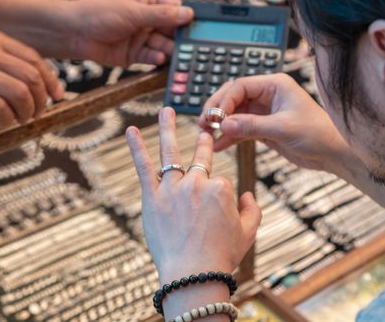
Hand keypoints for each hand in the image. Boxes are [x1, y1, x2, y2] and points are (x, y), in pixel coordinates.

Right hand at [0, 27, 62, 135]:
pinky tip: (6, 123)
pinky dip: (9, 119)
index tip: (58, 96)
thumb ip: (4, 61)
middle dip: (42, 99)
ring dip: (29, 111)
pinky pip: (1, 108)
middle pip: (31, 77)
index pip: (33, 58)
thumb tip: (46, 85)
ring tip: (24, 119)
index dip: (51, 79)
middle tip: (39, 113)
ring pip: (21, 93)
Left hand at [67, 0, 193, 66]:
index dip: (187, 18)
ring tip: (173, 55)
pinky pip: (151, 58)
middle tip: (189, 46)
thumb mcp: (134, 11)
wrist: (74, 33)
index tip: (198, 27)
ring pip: (163, 45)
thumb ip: (162, 15)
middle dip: (179, 38)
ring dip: (169, 51)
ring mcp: (142, 37)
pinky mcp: (135, 54)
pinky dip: (156, 59)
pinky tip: (157, 58)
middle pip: (172, 30)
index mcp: (148, 0)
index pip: (175, 8)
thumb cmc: (97, 13)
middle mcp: (147, 19)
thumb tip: (187, 14)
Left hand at [125, 107, 260, 281]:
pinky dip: (136, 147)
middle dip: (203, 142)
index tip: (216, 216)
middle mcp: (197, 182)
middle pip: (200, 158)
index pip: (220, 181)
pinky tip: (131, 130)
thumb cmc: (221, 256)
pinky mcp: (152, 197)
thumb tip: (247, 194)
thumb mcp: (249, 233)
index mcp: (221, 188)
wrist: (193, 274)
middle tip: (204, 131)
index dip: (220, 198)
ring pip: (170, 153)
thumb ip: (253, 209)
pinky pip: (143, 167)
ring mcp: (173, 188)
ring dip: (167, 128)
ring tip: (166, 110)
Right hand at [199, 73, 348, 172]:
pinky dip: (229, 136)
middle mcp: (267, 95)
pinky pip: (240, 129)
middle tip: (204, 122)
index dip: (224, 100)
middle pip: (233, 97)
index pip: (240, 86)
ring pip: (234, 114)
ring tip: (206, 134)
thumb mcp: (283, 128)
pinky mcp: (263, 128)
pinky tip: (219, 145)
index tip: (214, 116)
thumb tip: (224, 123)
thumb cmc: (317, 133)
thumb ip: (252, 125)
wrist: (332, 153)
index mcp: (274, 85)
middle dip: (217, 109)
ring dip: (220, 124)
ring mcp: (263, 112)